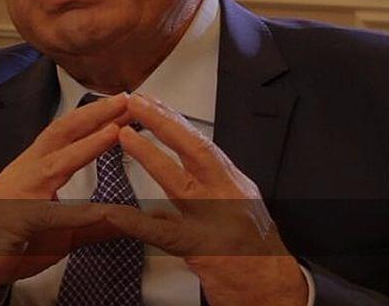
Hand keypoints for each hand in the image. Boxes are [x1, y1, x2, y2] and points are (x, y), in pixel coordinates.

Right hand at [0, 94, 128, 303]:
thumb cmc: (8, 240)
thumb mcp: (59, 231)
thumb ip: (92, 224)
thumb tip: (127, 220)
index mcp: (34, 167)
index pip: (66, 133)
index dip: (94, 116)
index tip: (123, 102)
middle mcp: (26, 171)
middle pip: (61, 133)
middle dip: (94, 114)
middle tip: (126, 99)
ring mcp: (18, 193)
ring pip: (55, 163)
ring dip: (88, 145)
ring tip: (116, 130)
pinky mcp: (16, 221)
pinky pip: (50, 215)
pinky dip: (78, 213)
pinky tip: (103, 211)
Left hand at [99, 94, 307, 305]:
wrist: (273, 291)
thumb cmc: (252, 252)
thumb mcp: (234, 209)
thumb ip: (205, 188)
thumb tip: (178, 164)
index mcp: (233, 184)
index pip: (202, 144)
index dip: (175, 120)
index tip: (151, 101)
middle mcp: (228, 196)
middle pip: (196, 150)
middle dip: (165, 123)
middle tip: (136, 102)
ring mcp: (215, 221)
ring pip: (181, 182)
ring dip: (151, 157)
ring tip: (125, 136)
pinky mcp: (200, 250)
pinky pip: (164, 234)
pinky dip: (137, 222)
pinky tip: (115, 211)